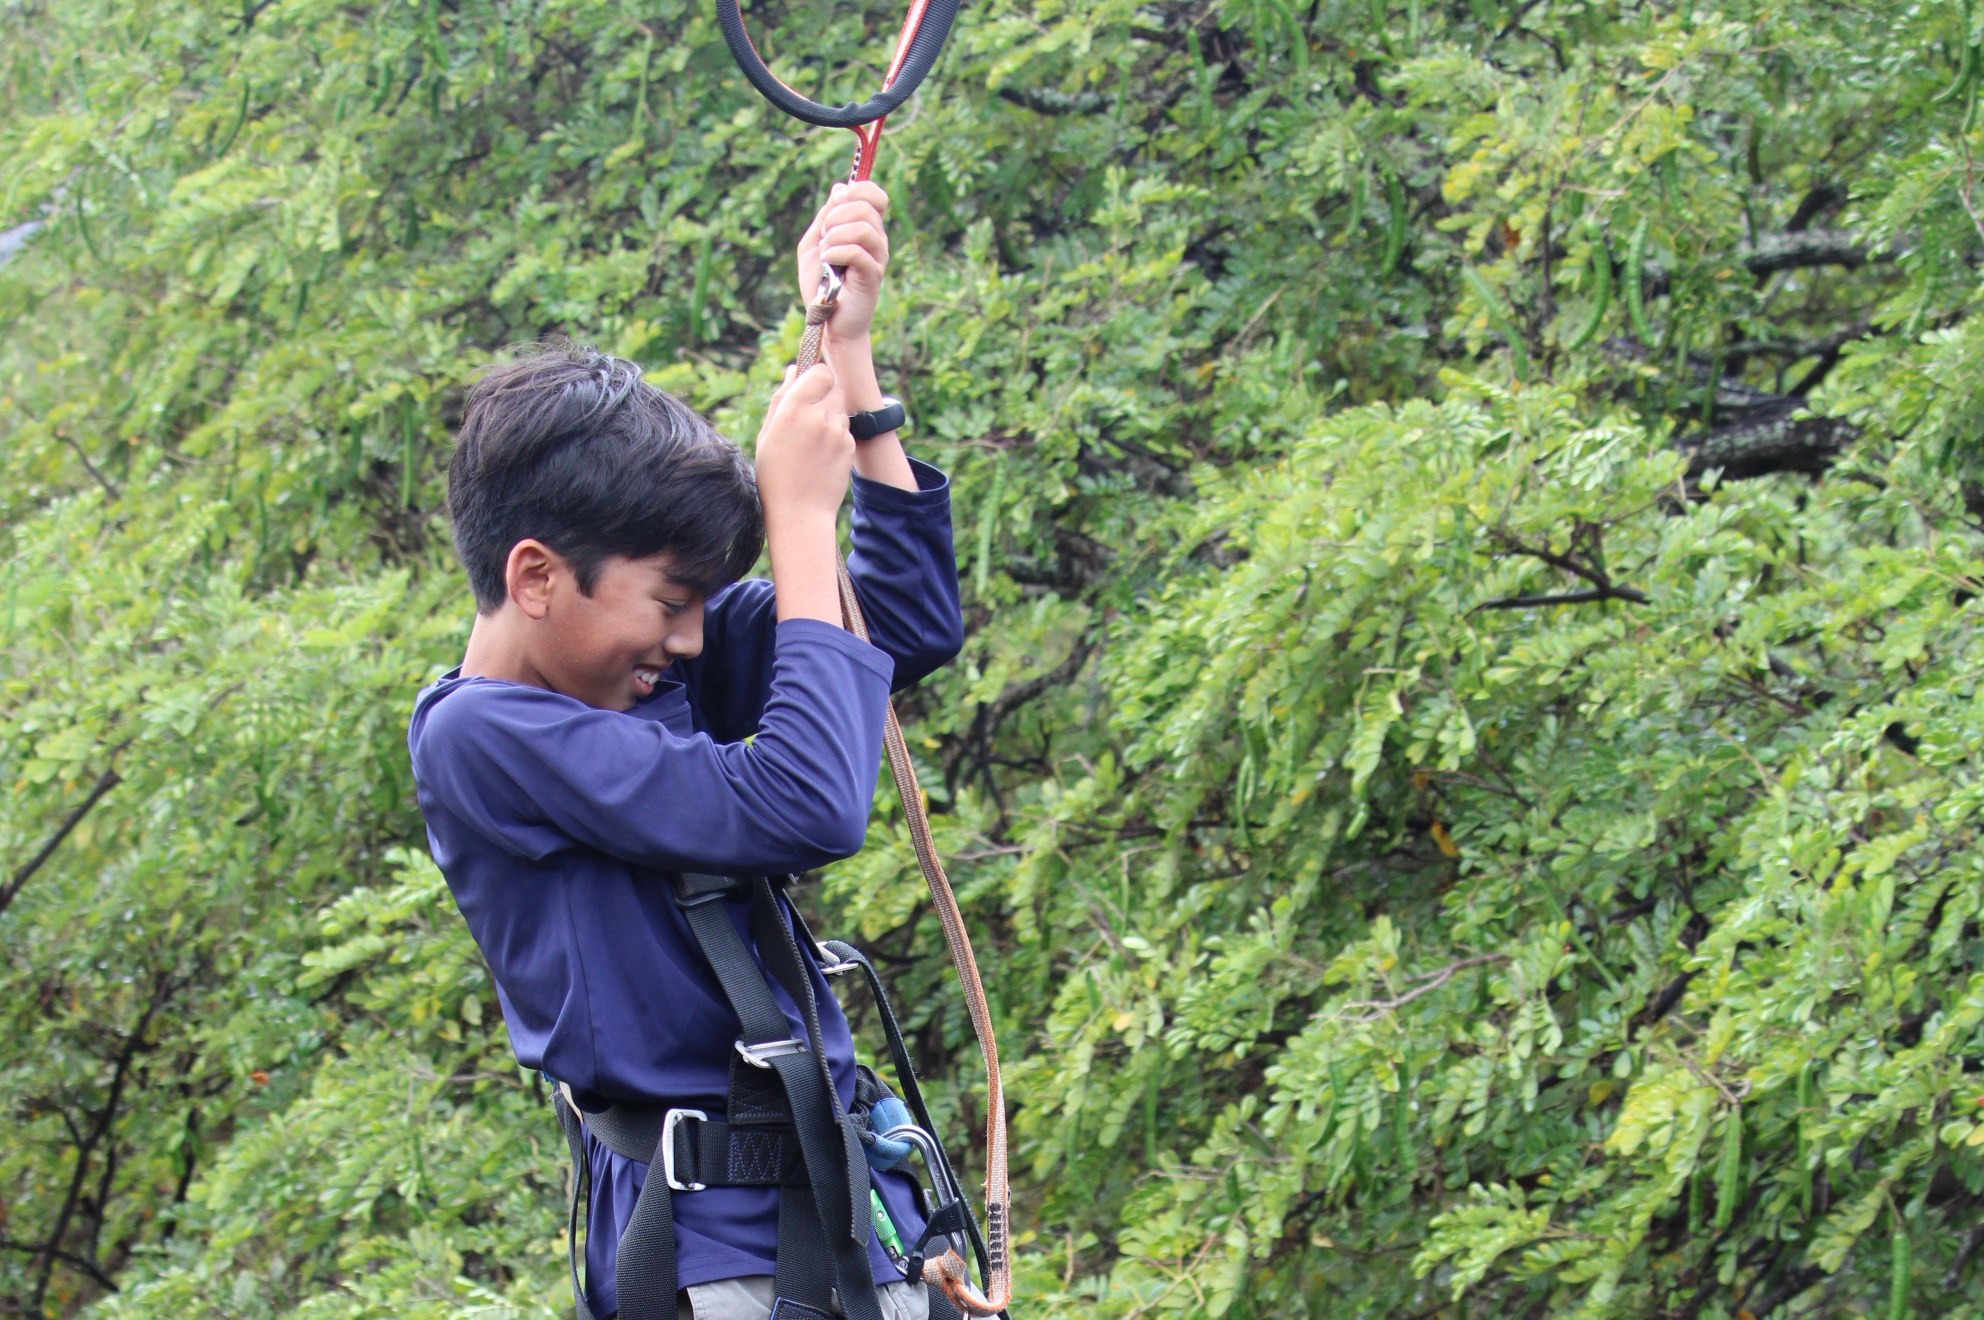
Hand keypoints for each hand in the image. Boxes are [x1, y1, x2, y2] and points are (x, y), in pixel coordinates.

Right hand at [755, 362, 853, 524]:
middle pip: (834, 386)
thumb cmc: (775, 473)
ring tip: (813, 439)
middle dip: (824, 395)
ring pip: (841, 407)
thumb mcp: (768, 433)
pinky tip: (822, 454)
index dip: (816, 376)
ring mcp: (837, 431)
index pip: (821, 371)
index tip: (809, 387)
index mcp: (793, 408)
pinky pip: (846, 428)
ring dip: (831, 414)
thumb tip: (794, 369)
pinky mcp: (849, 446)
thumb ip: (782, 397)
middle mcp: (818, 415)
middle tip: (809, 415)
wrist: (799, 511)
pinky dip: (837, 435)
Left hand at [796, 181, 889, 346]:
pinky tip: (829, 261)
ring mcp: (877, 258)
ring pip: (864, 228)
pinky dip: (837, 252)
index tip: (836, 205)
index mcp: (866, 229)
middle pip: (866, 207)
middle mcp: (877, 241)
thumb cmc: (821, 286)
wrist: (827, 322)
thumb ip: (826, 217)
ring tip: (826, 252)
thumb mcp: (814, 243)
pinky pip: (858, 252)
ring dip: (836, 235)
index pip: (875, 195)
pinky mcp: (873, 276)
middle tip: (825, 237)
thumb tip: (840, 187)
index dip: (858, 190)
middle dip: (837, 216)